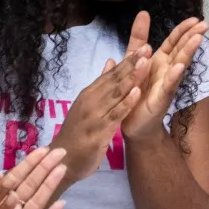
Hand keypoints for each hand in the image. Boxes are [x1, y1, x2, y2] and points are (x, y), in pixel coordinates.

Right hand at [56, 51, 149, 181]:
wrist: (61, 161)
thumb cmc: (77, 134)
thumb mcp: (88, 107)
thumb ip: (101, 86)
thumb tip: (110, 61)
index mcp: (89, 95)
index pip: (110, 75)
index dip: (127, 61)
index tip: (143, 47)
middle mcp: (90, 101)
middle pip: (113, 80)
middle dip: (131, 64)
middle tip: (147, 48)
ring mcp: (93, 115)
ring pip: (115, 94)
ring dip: (130, 78)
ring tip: (145, 63)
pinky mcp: (98, 131)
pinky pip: (114, 115)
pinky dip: (125, 103)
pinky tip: (137, 93)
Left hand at [123, 15, 206, 142]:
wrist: (133, 123)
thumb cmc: (136, 92)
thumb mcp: (133, 59)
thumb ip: (138, 38)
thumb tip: (143, 14)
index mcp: (159, 61)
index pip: (173, 41)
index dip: (183, 30)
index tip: (195, 19)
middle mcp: (166, 70)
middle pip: (180, 50)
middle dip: (191, 37)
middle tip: (204, 25)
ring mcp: (166, 84)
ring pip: (178, 65)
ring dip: (188, 52)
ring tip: (197, 39)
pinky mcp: (160, 98)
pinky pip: (167, 85)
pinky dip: (173, 76)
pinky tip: (180, 67)